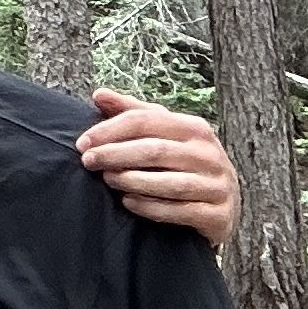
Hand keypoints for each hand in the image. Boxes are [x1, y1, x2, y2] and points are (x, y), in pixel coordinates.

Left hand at [78, 87, 240, 248]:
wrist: (224, 203)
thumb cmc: (184, 163)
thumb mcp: (165, 134)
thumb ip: (134, 114)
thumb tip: (99, 94)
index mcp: (194, 128)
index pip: (146, 121)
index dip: (110, 130)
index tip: (83, 143)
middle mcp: (209, 154)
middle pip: (154, 150)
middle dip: (115, 155)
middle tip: (88, 162)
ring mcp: (216, 184)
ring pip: (168, 183)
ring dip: (131, 181)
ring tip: (107, 180)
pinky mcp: (217, 214)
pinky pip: (179, 210)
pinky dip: (150, 207)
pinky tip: (128, 202)